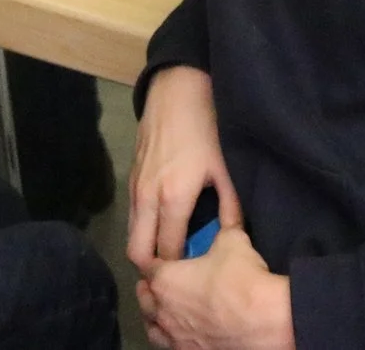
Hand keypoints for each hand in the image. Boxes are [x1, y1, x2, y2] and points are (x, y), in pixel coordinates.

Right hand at [129, 66, 241, 268]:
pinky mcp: (131, 178)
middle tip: (177, 270)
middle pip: (137, 252)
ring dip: (147, 247)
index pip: (167, 254)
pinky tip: (163, 224)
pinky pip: (132, 216)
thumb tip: (234, 236)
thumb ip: (229, 207)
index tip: (195, 274)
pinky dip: (143, 228)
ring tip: (172, 250)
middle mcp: (147, 199)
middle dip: (154, 268)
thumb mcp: (223, 168)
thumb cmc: (205, 128)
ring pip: (131, 235)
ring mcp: (135, 188)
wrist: (175, 91)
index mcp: (173, 200)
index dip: (179, 270)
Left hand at [135, 227, 291, 349]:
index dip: (153, 259)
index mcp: (165, 279)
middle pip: (144, 297)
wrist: (266, 320)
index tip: (162, 256)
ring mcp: (174, 336)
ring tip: (166, 307)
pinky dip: (169, 335)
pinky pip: (167, 344)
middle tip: (164, 279)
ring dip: (155, 313)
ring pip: (152, 325)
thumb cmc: (242, 277)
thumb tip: (227, 192)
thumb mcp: (232, 239)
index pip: (147, 266)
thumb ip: (225, 216)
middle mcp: (162, 310)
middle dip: (151, 286)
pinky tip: (180, 330)